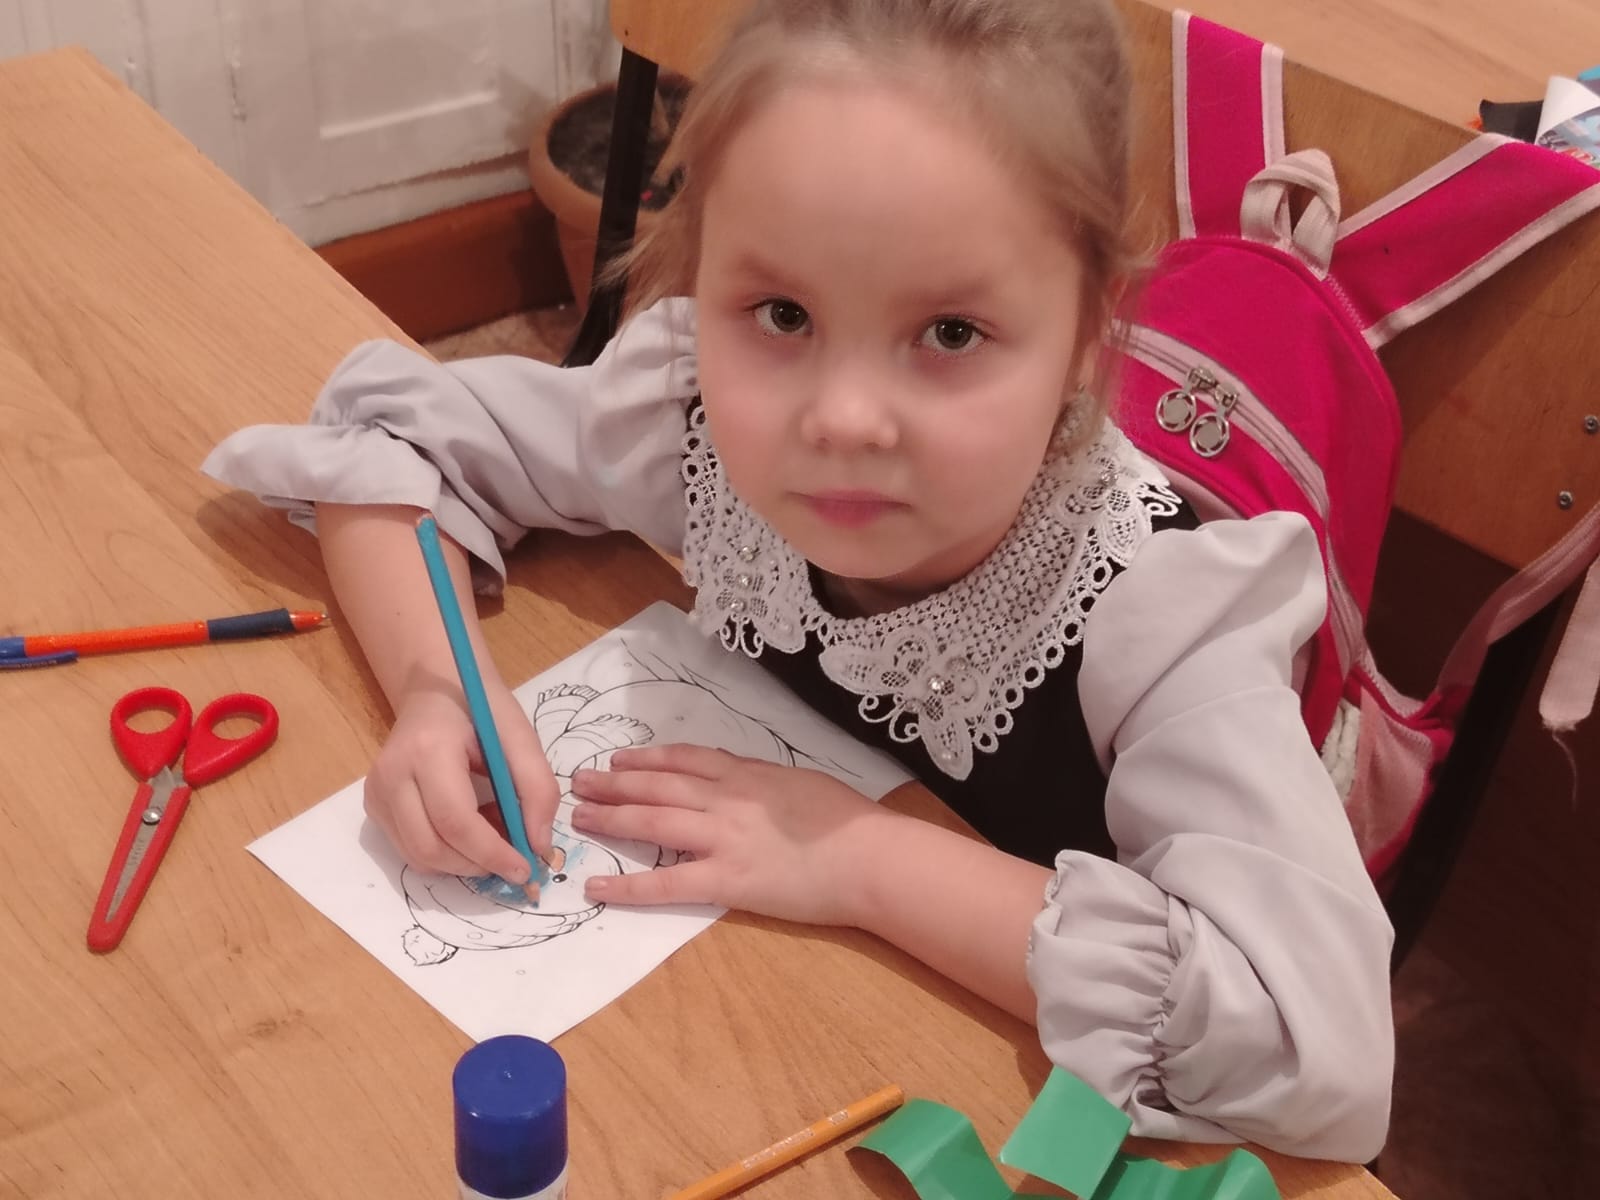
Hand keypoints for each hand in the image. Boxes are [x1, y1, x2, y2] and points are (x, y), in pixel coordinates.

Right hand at [362, 679, 558, 881]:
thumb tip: (538, 847)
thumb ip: (538, 790)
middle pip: (431, 848)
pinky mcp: (374, 805)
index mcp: (427, 749)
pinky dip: (446, 853)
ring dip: (463, 861)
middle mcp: (391, 774)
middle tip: (513, 856)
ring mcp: (376, 792)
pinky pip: (411, 850)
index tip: (525, 870)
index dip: (491, 853)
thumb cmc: (481, 709)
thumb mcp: (520, 738)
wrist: (437, 690)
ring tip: (492, 832)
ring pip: (419, 858)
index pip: (455, 820)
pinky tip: (469, 827)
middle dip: (478, 865)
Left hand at [568, 743, 896, 925]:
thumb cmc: (848, 821)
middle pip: (657, 785)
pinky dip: (627, 886)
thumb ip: (763, 781)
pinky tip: (597, 887)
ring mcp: (722, 838)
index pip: (685, 759)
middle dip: (614, 783)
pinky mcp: (726, 880)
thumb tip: (738, 780)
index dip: (646, 758)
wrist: (870, 856)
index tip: (618, 759)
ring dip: (611, 818)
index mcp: (747, 774)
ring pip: (653, 821)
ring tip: (579, 818)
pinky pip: (665, 884)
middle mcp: (726, 798)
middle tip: (579, 783)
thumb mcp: (801, 782)